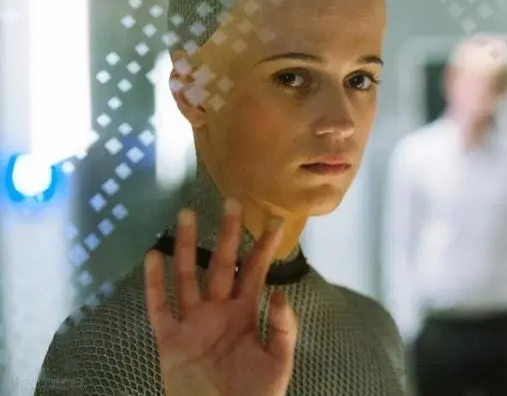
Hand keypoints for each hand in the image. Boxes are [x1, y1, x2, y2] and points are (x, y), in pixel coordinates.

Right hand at [144, 200, 297, 395]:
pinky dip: (154, 283)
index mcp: (245, 312)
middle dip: (227, 234)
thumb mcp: (279, 361)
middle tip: (232, 201)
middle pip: (222, 264)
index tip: (276, 221)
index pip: (255, 272)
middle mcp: (218, 309)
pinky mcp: (170, 338)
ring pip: (188, 276)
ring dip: (189, 246)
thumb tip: (279, 290)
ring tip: (187, 215)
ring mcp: (192, 321)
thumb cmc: (255, 394)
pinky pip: (159, 307)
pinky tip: (153, 256)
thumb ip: (283, 327)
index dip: (264, 248)